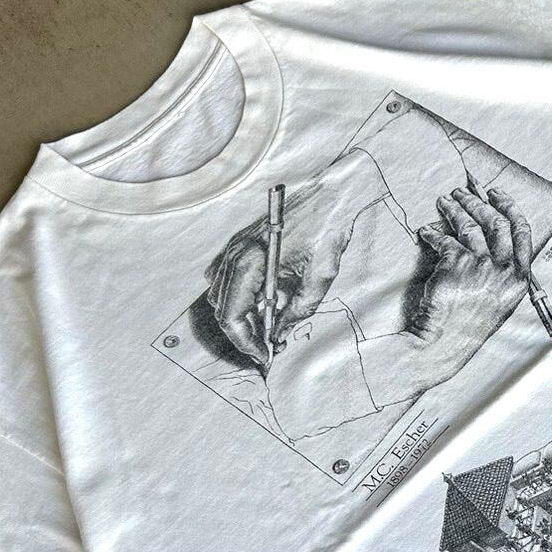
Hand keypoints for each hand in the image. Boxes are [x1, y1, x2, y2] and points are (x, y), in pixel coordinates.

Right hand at [204, 151, 384, 366]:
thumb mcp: (318, 281)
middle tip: (269, 347)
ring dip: (240, 317)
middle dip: (243, 333)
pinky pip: (225, 277)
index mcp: (251, 261)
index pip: (232, 314)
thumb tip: (279, 333)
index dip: (246, 341)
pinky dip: (237, 297)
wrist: (330, 196)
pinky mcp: (240, 243)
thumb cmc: (326, 232)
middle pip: (223, 308)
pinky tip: (261, 305)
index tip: (264, 355)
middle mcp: (235, 253)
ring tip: (268, 329)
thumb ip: (297, 312)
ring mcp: (234, 246)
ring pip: (221, 295)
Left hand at [411, 181, 532, 366]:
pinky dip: (432, 233)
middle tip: (462, 194)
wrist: (444, 343)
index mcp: (519, 280)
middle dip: (477, 202)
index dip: (509, 208)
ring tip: (444, 202)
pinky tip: (426, 232)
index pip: (522, 233)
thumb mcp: (498, 302)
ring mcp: (481, 266)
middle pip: (495, 222)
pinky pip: (443, 239)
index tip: (496, 195)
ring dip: (455, 209)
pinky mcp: (455, 263)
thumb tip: (492, 244)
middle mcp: (504, 270)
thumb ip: (502, 274)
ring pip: (470, 225)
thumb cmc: (468, 326)